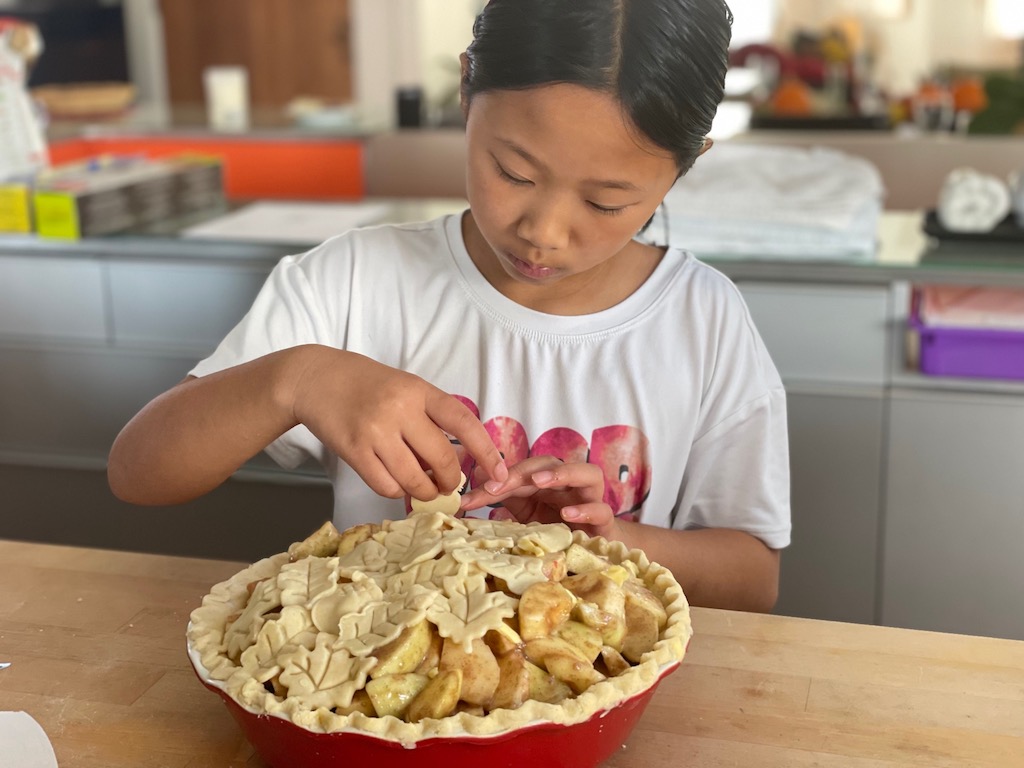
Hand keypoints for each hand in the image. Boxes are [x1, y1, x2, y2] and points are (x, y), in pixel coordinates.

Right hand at [290, 347, 505, 499]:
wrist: (315, 378)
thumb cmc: (367, 385)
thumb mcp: (406, 387)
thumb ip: (430, 417)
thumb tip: (456, 462)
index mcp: (420, 390)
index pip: (464, 423)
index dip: (486, 452)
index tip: (500, 474)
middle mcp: (400, 409)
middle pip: (442, 459)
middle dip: (451, 481)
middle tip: (447, 485)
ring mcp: (375, 431)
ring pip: (414, 479)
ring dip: (424, 492)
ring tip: (422, 488)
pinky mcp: (353, 451)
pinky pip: (386, 486)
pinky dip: (396, 491)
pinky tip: (395, 481)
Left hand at [459, 456, 619, 540]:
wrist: (593, 550)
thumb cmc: (558, 528)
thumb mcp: (526, 515)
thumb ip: (506, 499)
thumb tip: (474, 486)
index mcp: (549, 480)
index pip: (522, 471)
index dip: (498, 480)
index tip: (472, 497)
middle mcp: (570, 483)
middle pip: (550, 464)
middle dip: (524, 471)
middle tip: (501, 483)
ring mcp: (591, 498)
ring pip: (586, 473)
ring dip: (562, 473)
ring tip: (539, 481)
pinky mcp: (605, 520)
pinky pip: (601, 509)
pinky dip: (585, 509)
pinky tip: (568, 513)